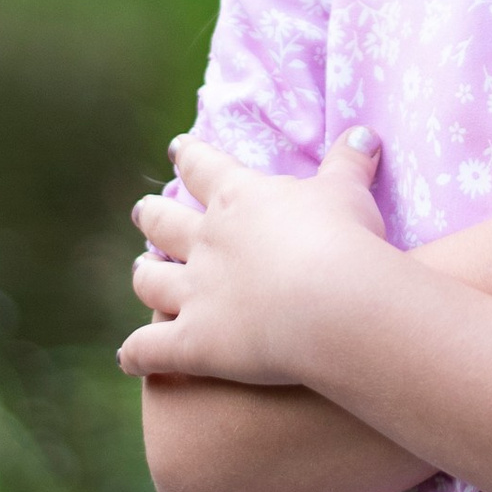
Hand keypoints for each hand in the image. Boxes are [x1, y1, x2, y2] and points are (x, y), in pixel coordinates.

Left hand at [120, 128, 392, 382]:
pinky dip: (136, 354)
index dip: (189, 156)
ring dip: (143, 275)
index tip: (177, 149)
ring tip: (140, 269)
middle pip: (165, 222)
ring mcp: (195, 293)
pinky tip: (127, 358)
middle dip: (152, 215)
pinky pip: (152, 349)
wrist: (330, 301)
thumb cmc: (343, 239)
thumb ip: (349, 161)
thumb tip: (364, 132)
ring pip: (152, 282)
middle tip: (142, 209)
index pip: (204, 167)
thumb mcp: (349, 192)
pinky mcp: (193, 343)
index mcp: (239, 199)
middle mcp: (206, 242)